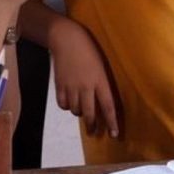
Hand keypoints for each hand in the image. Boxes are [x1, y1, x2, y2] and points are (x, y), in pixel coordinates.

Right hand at [51, 19, 119, 137]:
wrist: (66, 38)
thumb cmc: (88, 49)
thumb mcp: (100, 66)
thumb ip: (101, 83)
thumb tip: (101, 100)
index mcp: (100, 80)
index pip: (108, 106)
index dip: (111, 122)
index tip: (114, 135)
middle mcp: (86, 86)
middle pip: (90, 113)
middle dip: (92, 125)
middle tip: (94, 132)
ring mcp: (71, 86)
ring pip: (75, 110)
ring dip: (79, 113)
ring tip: (81, 110)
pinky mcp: (59, 85)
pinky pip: (63, 104)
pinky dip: (66, 106)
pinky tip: (69, 103)